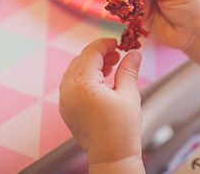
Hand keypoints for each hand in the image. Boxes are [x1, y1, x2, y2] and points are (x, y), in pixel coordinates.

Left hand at [59, 38, 144, 171]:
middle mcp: (69, 90)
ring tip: (110, 68)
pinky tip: (101, 82)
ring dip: (91, 65)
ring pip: (74, 70)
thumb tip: (134, 53)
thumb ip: (129, 69)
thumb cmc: (121, 129)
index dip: (105, 44)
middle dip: (99, 54)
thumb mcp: (129, 94)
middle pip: (81, 59)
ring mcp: (65, 100)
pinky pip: (71, 83)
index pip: (91, 52)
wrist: (111, 157)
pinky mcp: (66, 108)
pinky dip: (84, 77)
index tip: (118, 43)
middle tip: (117, 56)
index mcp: (83, 84)